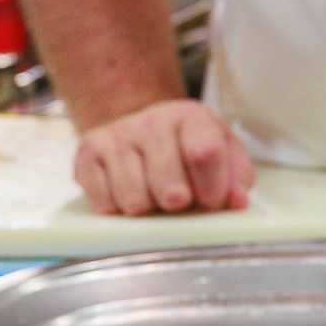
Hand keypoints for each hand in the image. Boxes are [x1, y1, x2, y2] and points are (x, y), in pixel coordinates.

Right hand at [73, 98, 256, 215]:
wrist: (137, 125)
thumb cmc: (185, 146)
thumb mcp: (222, 150)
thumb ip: (236, 175)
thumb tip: (238, 201)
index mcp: (192, 117)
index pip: (206, 152)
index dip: (212, 187)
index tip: (211, 201)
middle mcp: (152, 121)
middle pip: (169, 185)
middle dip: (177, 203)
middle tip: (178, 198)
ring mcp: (117, 135)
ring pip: (135, 199)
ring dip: (148, 208)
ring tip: (152, 194)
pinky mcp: (87, 153)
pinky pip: (104, 203)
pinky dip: (117, 209)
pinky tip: (125, 192)